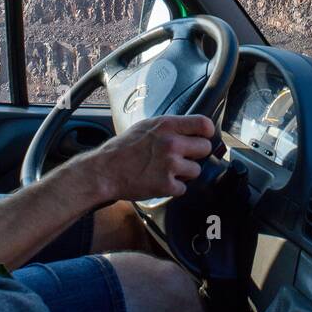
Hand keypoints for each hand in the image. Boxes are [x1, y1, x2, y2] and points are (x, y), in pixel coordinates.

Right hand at [75, 115, 216, 202]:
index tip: (204, 137)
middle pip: (205, 148)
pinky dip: (174, 188)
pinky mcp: (166, 185)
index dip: (207, 132)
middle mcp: (171, 143)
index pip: (204, 124)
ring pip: (196, 170)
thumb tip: (190, 129)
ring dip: (185, 173)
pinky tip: (161, 182)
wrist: (105, 171)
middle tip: (183, 157)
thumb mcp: (146, 126)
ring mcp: (170, 165)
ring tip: (168, 171)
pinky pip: (183, 188)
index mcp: (167, 126)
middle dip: (196, 154)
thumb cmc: (123, 148)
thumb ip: (169, 127)